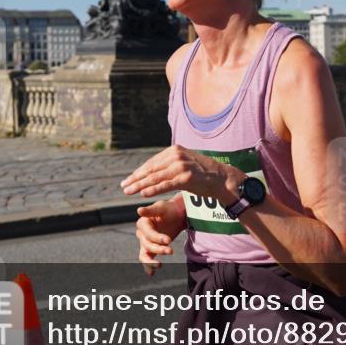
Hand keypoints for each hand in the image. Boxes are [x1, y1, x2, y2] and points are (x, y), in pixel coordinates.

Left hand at [121, 145, 242, 201]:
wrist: (221, 178)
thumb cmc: (202, 173)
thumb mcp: (184, 163)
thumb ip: (169, 164)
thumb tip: (151, 171)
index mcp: (174, 150)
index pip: (151, 163)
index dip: (138, 172)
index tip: (127, 181)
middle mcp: (177, 155)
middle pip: (151, 169)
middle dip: (135, 179)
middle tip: (124, 187)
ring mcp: (182, 166)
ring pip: (155, 177)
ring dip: (139, 185)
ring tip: (128, 192)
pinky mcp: (186, 178)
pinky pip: (166, 184)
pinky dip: (153, 189)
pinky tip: (143, 193)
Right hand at [135, 194, 186, 275]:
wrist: (175, 215)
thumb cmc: (168, 210)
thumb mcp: (161, 207)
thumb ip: (151, 210)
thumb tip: (139, 210)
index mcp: (142, 223)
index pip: (148, 233)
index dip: (157, 238)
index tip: (169, 240)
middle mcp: (141, 234)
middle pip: (147, 245)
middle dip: (159, 249)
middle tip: (171, 250)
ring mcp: (144, 242)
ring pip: (144, 254)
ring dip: (151, 261)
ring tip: (159, 265)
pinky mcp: (150, 249)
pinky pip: (147, 259)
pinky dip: (148, 267)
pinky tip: (151, 273)